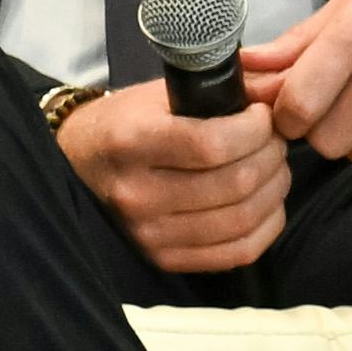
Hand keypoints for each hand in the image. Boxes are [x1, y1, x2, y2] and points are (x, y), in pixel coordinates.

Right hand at [58, 83, 290, 273]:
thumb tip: (275, 96)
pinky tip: (266, 203)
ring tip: (272, 169)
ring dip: (274, 190)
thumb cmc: (123, 124)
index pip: (212, 144)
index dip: (254, 130)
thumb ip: (214, 93)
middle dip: (271, 157)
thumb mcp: (157, 95)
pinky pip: (238, 251)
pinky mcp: (162, 257)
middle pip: (235, 182)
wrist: (77, 163)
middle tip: (273, 141)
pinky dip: (266, 226)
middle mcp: (135, 192)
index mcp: (129, 141)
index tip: (261, 116)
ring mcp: (148, 231)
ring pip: (243, 219)